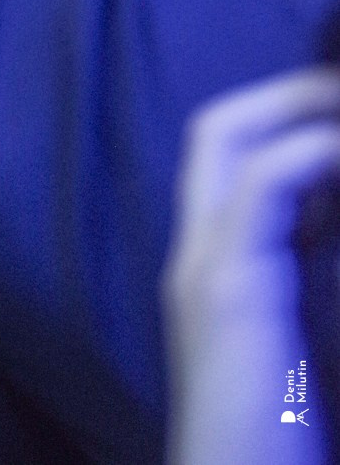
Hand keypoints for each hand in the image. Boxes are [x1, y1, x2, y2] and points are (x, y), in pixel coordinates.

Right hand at [162, 67, 339, 464]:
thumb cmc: (281, 449)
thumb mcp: (307, 349)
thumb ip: (314, 284)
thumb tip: (339, 225)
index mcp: (219, 273)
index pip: (230, 160)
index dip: (288, 125)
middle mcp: (198, 257)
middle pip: (215, 130)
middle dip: (288, 95)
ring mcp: (205, 268)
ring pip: (227, 139)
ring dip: (302, 109)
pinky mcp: (229, 289)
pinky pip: (263, 184)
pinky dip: (311, 153)